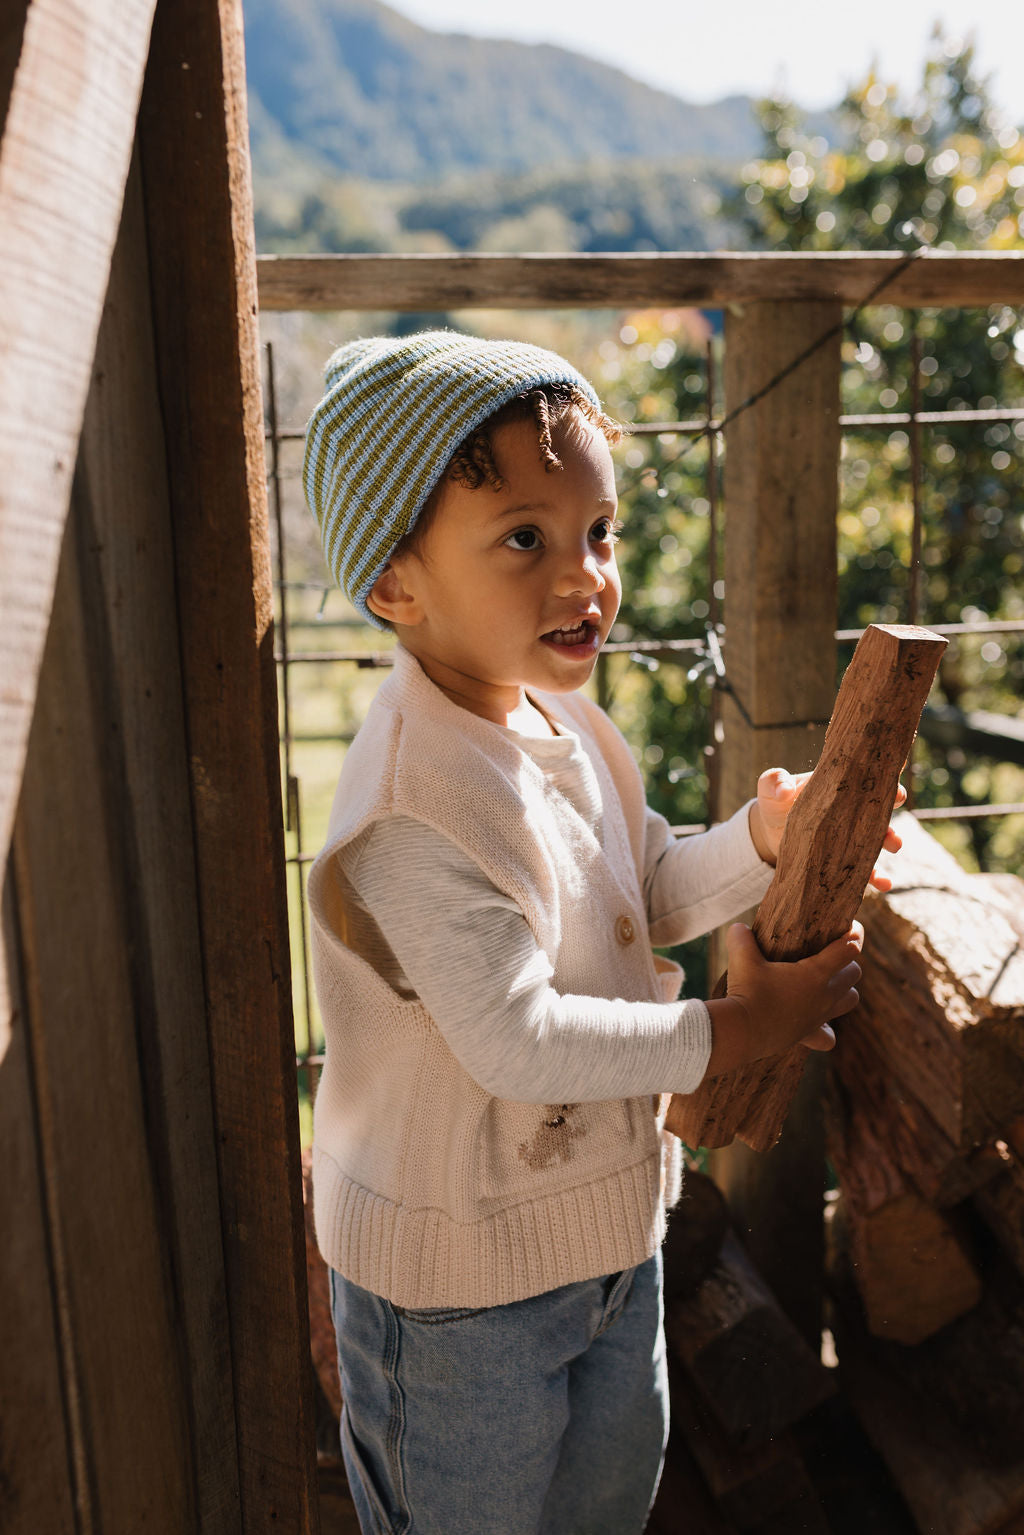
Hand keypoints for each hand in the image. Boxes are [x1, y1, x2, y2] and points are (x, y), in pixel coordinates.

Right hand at [704, 921, 863, 1074]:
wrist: (741, 1032)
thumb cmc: (746, 992)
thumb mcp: (742, 960)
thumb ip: (742, 939)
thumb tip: (739, 926)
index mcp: (816, 973)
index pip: (850, 948)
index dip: (855, 933)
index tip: (851, 925)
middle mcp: (824, 996)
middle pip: (853, 974)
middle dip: (846, 962)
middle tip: (827, 955)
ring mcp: (819, 1017)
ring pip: (849, 1001)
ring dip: (844, 990)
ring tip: (826, 985)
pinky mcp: (808, 1035)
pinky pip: (829, 1037)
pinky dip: (827, 1030)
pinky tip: (815, 1023)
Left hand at [748, 767, 906, 890]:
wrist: (770, 830)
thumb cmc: (776, 801)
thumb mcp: (771, 787)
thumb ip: (775, 782)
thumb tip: (784, 790)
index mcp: (839, 790)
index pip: (868, 785)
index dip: (886, 787)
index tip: (896, 794)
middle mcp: (851, 814)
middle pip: (879, 816)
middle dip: (891, 824)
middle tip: (894, 834)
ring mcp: (849, 839)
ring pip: (876, 843)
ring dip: (889, 846)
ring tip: (894, 849)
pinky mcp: (842, 862)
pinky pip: (864, 871)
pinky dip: (876, 878)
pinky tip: (883, 884)